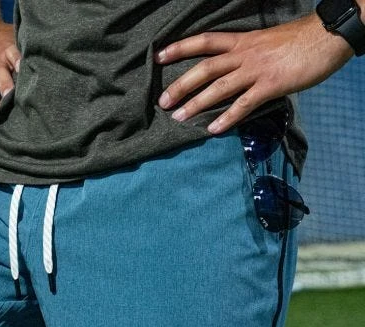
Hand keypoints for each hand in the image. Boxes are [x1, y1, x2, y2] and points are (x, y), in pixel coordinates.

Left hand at [155, 14, 353, 133]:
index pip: (204, 42)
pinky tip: (213, 129)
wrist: (328, 36)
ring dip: (196, 103)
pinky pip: (244, 104)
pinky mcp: (270, 85)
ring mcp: (256, 70)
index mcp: (242, 41)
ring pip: (219, 86)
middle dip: (181, 85)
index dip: (180, 48)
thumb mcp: (264, 43)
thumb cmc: (297, 41)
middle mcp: (244, 54)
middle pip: (204, 68)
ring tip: (178, 118)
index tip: (160, 57)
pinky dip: (228, 117)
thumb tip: (231, 72)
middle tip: (163, 101)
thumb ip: (245, 56)